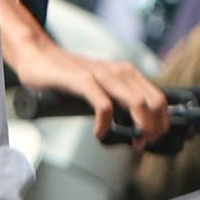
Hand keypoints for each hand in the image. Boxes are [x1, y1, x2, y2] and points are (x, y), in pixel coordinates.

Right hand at [49, 49, 170, 146]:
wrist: (38, 55)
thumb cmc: (68, 74)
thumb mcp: (101, 85)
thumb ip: (117, 100)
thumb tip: (133, 126)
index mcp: (127, 73)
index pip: (159, 98)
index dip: (161, 122)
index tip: (152, 138)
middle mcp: (119, 71)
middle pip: (154, 103)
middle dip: (154, 128)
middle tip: (142, 144)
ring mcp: (101, 75)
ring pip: (136, 102)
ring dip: (139, 127)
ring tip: (130, 141)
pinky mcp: (82, 80)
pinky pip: (103, 105)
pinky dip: (105, 123)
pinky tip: (99, 133)